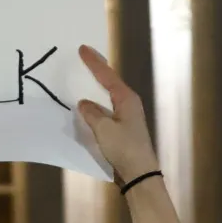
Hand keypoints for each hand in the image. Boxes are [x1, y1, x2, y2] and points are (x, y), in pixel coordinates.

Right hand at [74, 45, 160, 183]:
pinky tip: (87, 106)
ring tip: (83, 77)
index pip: (107, 75)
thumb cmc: (124, 148)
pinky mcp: (122, 129)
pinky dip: (96, 104)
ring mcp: (127, 117)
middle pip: (109, 82)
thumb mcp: (104, 129)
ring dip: (96, 88)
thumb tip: (84, 103)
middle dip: (97, 70)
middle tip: (84, 57)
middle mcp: (128, 104)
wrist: (139, 174)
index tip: (82, 48)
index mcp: (126, 99)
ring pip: (108, 97)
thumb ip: (91, 113)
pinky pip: (106, 110)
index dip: (94, 62)